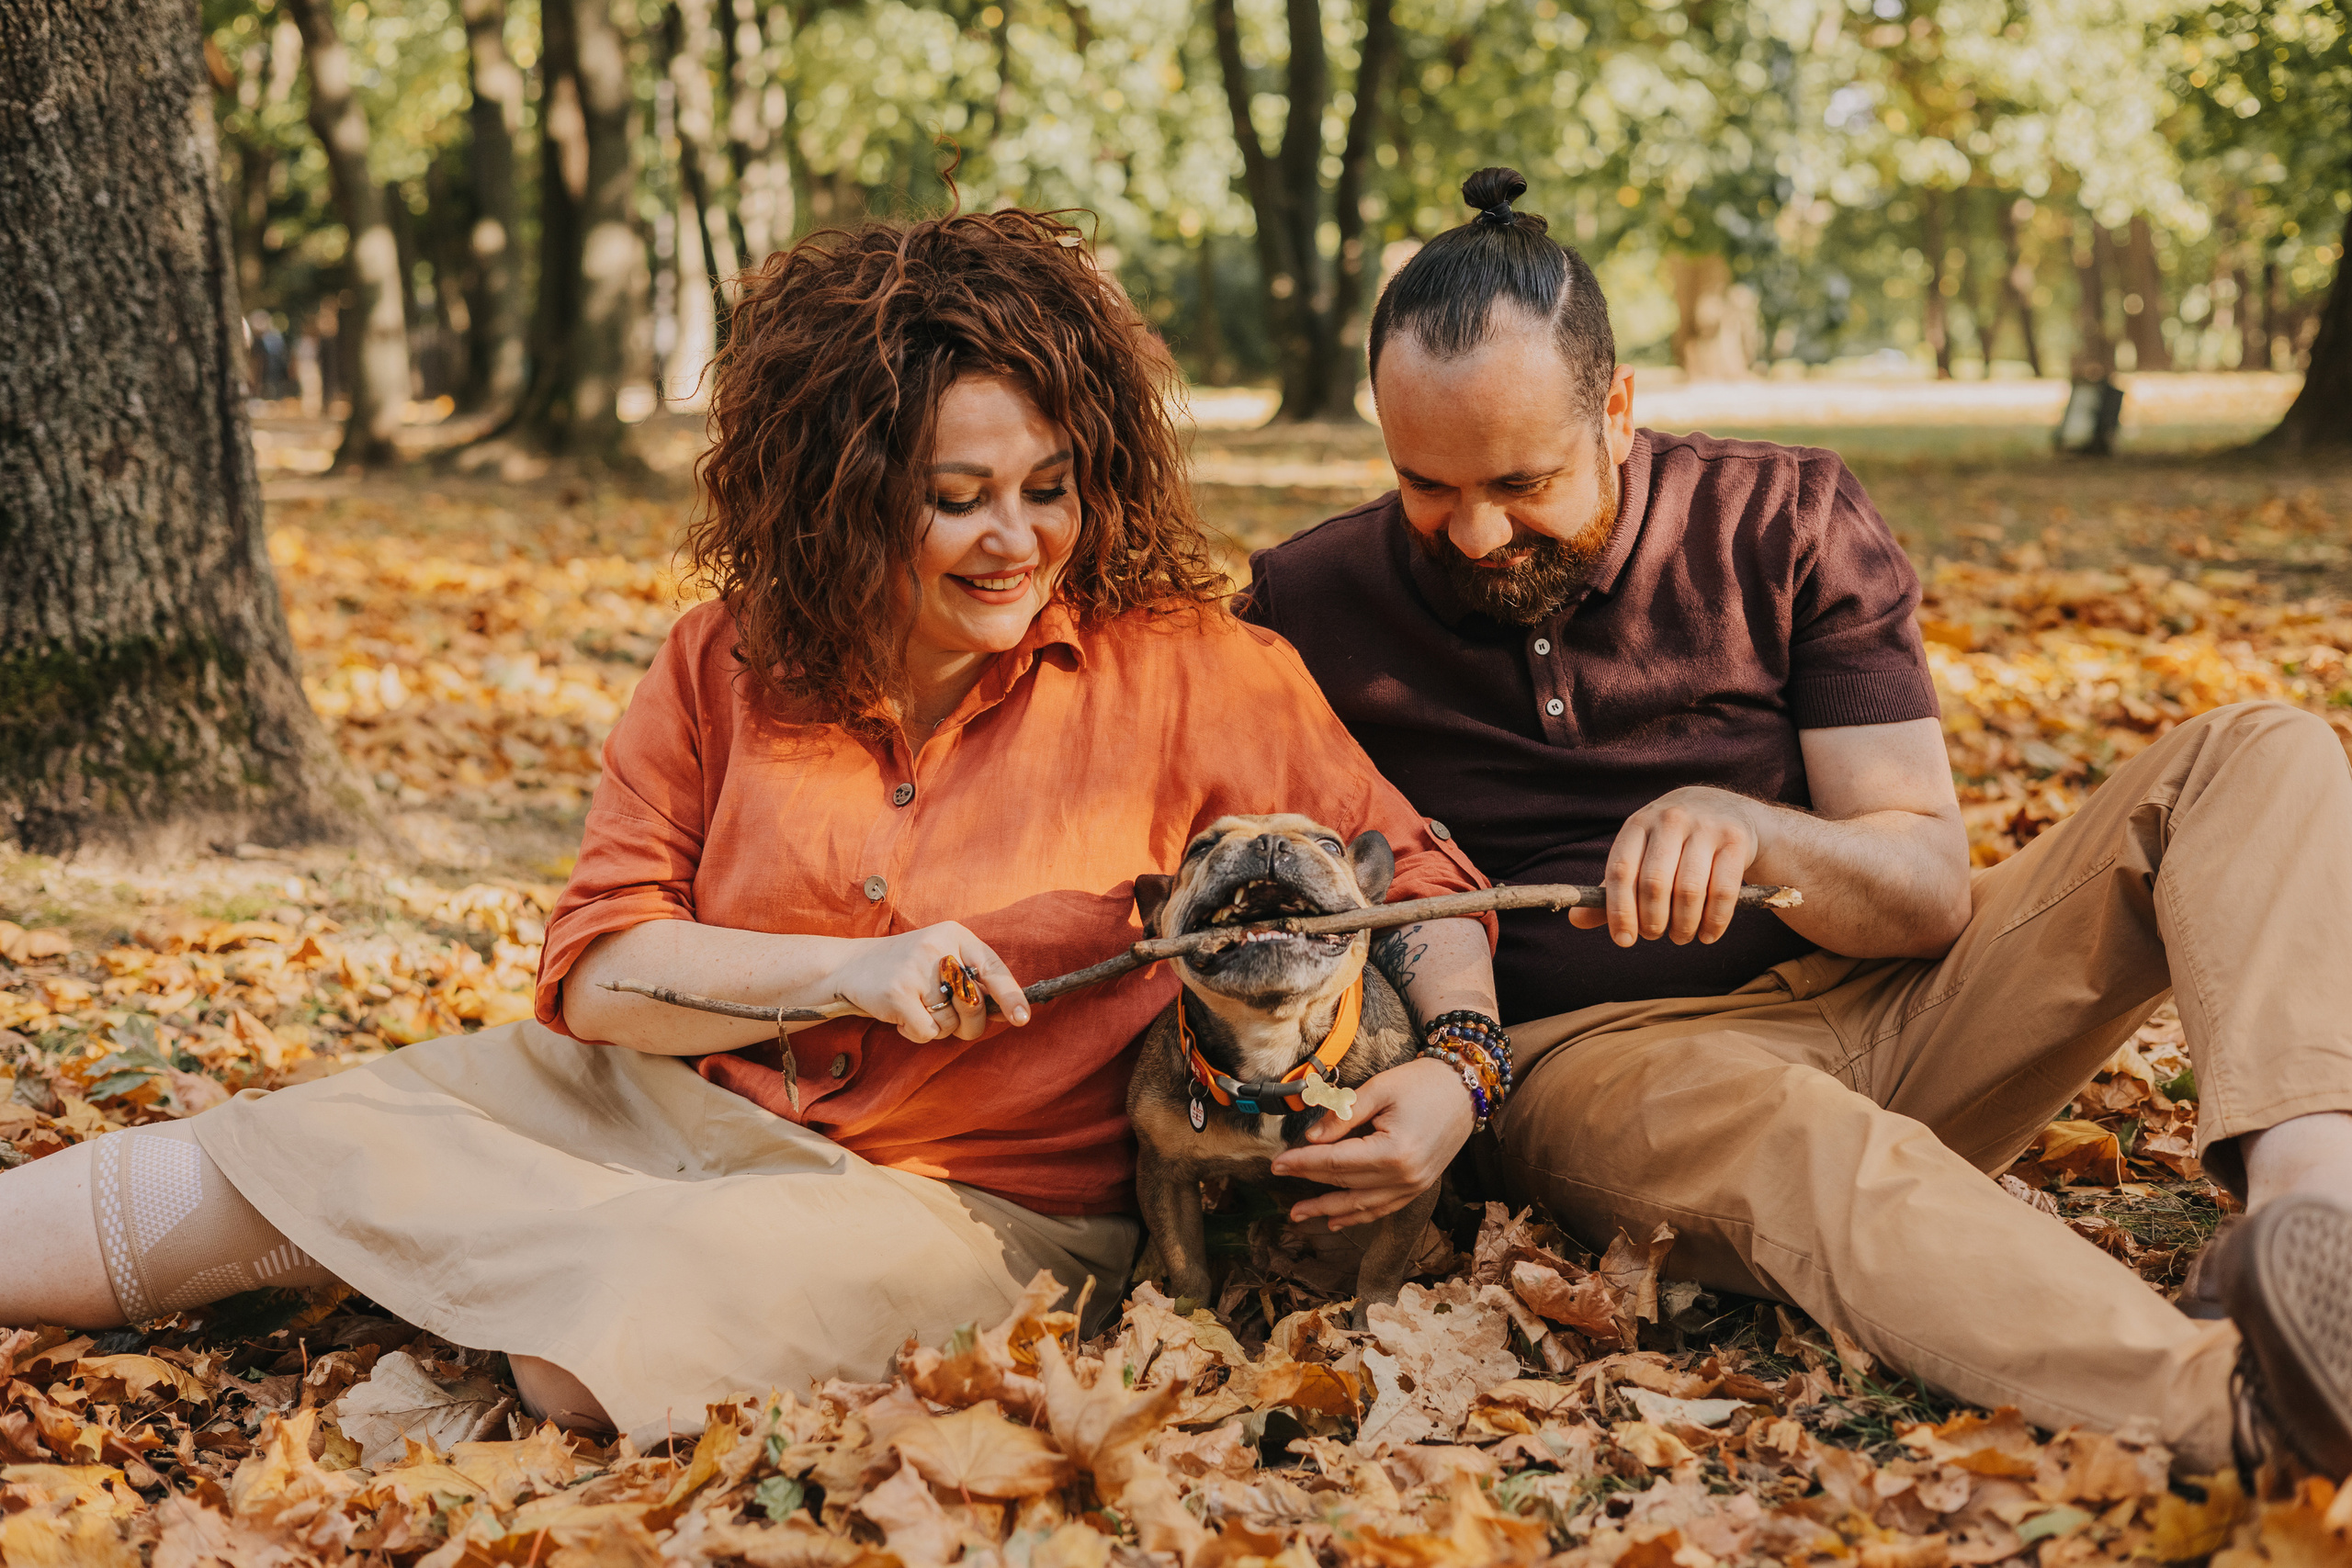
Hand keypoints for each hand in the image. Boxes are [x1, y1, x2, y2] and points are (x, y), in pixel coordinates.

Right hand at [822, 922, 1029, 1042]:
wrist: (851, 966)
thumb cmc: (906, 969)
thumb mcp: (941, 959)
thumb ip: (972, 980)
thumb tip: (1007, 1011)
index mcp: (955, 935)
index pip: (993, 968)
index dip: (1011, 996)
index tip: (1021, 1018)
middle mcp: (938, 948)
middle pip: (974, 1004)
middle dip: (967, 1023)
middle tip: (947, 1016)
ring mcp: (916, 969)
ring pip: (950, 1023)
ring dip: (936, 1026)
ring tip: (915, 1007)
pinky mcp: (897, 993)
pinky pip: (928, 1033)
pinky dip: (916, 1033)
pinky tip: (902, 1016)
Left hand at [1268, 1056, 1473, 1228]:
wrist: (1465, 1089)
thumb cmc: (1422, 1083)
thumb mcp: (1378, 1089)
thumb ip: (1343, 1116)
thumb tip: (1311, 1140)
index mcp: (1394, 1152)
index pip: (1335, 1163)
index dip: (1302, 1164)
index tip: (1276, 1164)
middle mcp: (1405, 1177)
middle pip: (1345, 1183)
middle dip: (1308, 1183)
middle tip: (1279, 1180)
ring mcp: (1415, 1186)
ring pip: (1361, 1205)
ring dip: (1328, 1211)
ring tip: (1299, 1215)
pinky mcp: (1419, 1187)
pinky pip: (1382, 1208)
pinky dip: (1358, 1216)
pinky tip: (1336, 1221)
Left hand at [1568, 786, 1763, 946]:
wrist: (1727, 810)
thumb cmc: (1673, 844)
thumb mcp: (1641, 855)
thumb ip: (1613, 889)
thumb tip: (1576, 920)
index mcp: (1638, 824)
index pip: (1621, 871)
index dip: (1619, 910)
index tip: (1623, 940)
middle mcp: (1670, 820)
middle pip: (1654, 883)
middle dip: (1652, 921)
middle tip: (1654, 936)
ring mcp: (1705, 827)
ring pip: (1688, 891)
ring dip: (1683, 926)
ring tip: (1680, 937)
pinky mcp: (1735, 840)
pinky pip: (1722, 891)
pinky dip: (1714, 922)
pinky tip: (1707, 935)